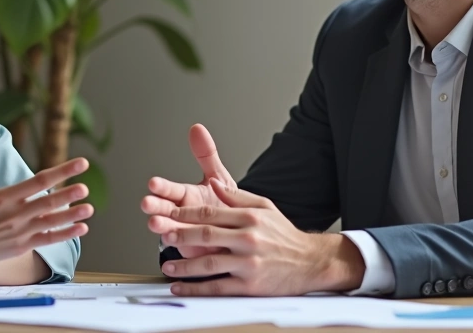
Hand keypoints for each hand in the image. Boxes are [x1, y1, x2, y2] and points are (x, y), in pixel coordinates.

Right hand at [0, 137, 92, 266]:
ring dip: (71, 215)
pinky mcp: (21, 246)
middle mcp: (15, 214)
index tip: (80, 164)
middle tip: (85, 188)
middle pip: (47, 202)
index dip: (61, 171)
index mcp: (5, 196)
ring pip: (51, 222)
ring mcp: (19, 232)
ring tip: (89, 208)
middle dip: (67, 195)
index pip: (38, 181)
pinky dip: (65, 234)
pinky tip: (81, 228)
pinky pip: (47, 240)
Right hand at [141, 124, 235, 256]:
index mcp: (184, 196)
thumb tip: (197, 128)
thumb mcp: (217, 177)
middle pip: (163, 210)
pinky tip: (175, 244)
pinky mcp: (193, 251)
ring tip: (156, 224)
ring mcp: (185, 234)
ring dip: (162, 228)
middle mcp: (180, 214)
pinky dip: (180, 247)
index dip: (161, 187)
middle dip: (154, 207)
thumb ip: (206, 155)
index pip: (170, 189)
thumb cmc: (223, 203)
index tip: (153, 183)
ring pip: (170, 231)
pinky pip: (185, 250)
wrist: (239, 229)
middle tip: (147, 203)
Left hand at [150, 179, 363, 295]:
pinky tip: (181, 287)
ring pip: (208, 263)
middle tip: (161, 235)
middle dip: (179, 235)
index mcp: (250, 217)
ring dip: (183, 265)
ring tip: (167, 265)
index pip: (210, 212)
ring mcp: (249, 263)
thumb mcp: (264, 207)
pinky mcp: (250, 286)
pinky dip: (196, 289)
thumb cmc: (284, 235)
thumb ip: (236, 196)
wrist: (311, 262)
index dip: (185, 213)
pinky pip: (217, 287)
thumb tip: (212, 183)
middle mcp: (248, 239)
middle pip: (205, 235)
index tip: (169, 213)